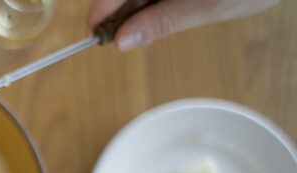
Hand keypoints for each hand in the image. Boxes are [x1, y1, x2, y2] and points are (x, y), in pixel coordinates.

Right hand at [88, 0, 279, 50]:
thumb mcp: (204, 6)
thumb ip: (161, 22)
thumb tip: (123, 42)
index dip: (101, 11)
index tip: (93, 36)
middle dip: (120, 14)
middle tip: (122, 40)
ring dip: (135, 11)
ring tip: (143, 31)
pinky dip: (150, 4)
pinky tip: (157, 16)